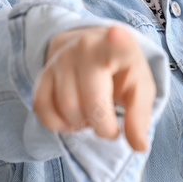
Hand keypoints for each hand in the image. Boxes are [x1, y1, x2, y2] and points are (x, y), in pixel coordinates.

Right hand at [33, 25, 155, 151]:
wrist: (94, 52)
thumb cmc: (122, 72)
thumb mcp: (140, 89)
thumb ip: (140, 117)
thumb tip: (139, 147)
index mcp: (118, 45)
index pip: (116, 41)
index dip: (115, 40)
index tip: (116, 34)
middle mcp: (85, 46)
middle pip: (90, 102)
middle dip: (102, 126)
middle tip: (110, 127)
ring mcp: (60, 58)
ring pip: (66, 108)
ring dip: (81, 125)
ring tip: (92, 117)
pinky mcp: (42, 73)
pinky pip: (42, 108)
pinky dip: (58, 124)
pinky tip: (72, 120)